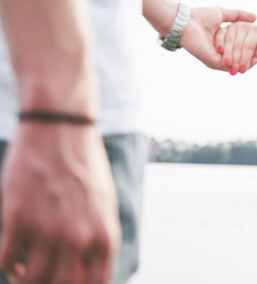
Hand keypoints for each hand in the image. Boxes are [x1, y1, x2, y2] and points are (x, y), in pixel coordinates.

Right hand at [0, 123, 119, 283]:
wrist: (61, 129)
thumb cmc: (84, 165)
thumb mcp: (104, 203)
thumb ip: (98, 237)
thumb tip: (86, 269)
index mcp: (105, 235)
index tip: (64, 281)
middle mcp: (79, 238)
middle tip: (41, 276)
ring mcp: (48, 230)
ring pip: (31, 281)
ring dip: (24, 279)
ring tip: (23, 271)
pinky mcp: (18, 219)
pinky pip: (5, 262)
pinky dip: (6, 266)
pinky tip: (10, 257)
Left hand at [179, 7, 256, 70]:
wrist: (183, 21)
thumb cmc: (198, 16)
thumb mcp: (223, 14)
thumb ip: (238, 16)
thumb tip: (254, 17)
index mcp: (221, 44)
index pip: (240, 49)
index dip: (253, 47)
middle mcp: (219, 54)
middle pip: (240, 58)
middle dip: (255, 56)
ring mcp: (216, 59)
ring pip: (236, 65)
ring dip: (250, 61)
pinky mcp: (212, 61)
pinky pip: (229, 66)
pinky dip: (243, 63)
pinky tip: (254, 59)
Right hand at [215, 21, 256, 74]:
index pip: (249, 46)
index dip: (246, 59)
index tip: (243, 70)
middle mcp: (245, 25)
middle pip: (238, 44)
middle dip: (235, 59)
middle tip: (233, 72)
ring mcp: (234, 25)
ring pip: (228, 39)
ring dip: (227, 54)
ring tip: (227, 66)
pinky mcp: (226, 27)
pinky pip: (220, 35)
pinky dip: (219, 44)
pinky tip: (219, 55)